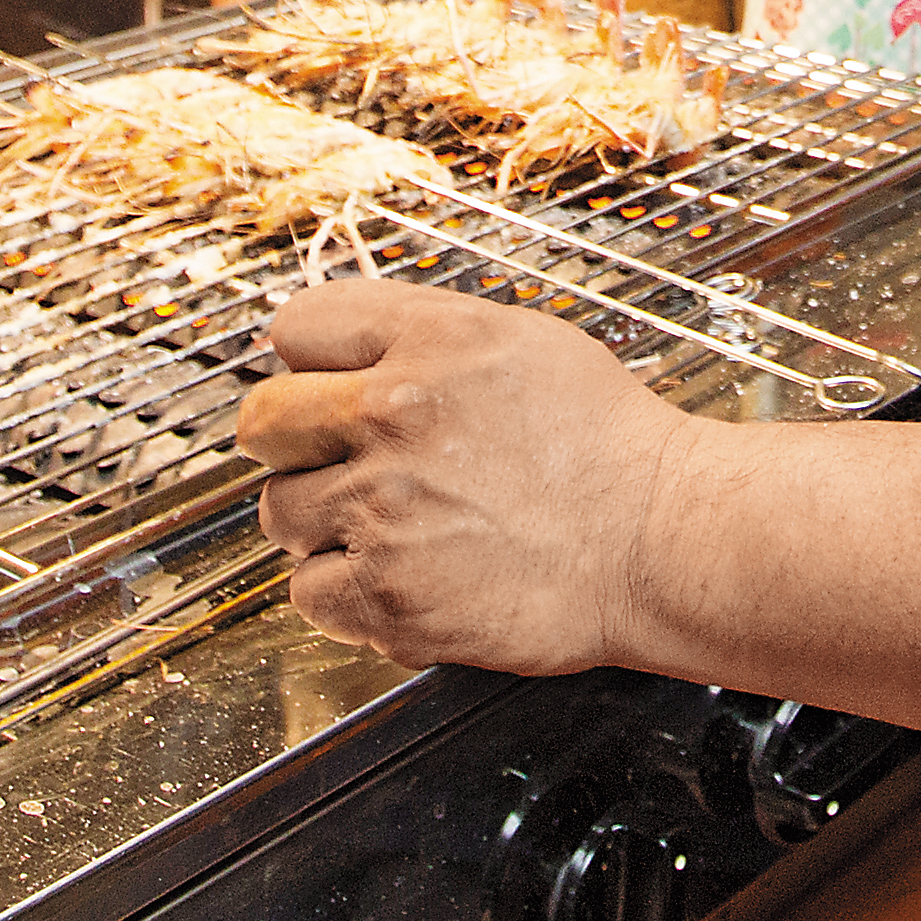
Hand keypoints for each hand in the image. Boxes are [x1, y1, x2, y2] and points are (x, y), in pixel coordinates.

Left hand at [236, 284, 697, 673]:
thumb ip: (421, 335)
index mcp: (428, 340)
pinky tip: (396, 574)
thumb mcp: (519, 340)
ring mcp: (383, 508)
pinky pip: (306, 594)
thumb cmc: (606, 444)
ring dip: (319, 522)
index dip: (310, 361)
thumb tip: (345, 348)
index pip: (294, 327)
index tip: (327, 387)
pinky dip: (343, 594)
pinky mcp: (388, 593)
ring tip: (386, 524)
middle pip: (260, 421)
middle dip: (290, 441)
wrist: (661, 540)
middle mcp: (393, 416)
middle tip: (334, 459)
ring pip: (278, 513)